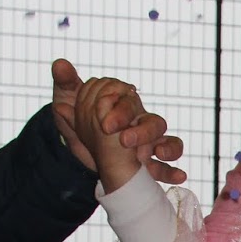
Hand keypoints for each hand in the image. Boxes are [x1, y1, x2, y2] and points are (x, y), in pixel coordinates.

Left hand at [52, 58, 185, 185]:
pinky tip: (179, 177)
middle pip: (155, 123)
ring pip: (169, 142)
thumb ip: (67, 83)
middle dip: (143, 132)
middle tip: (124, 141)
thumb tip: (60, 64)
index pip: (134, 105)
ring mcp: (146, 146)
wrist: (77, 144)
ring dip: (170, 148)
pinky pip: (166, 168)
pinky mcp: (146, 166)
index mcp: (125, 106)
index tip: (106, 126)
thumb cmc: (76, 117)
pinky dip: (174, 172)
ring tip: (162, 153)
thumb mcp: (69, 100)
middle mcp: (139, 124)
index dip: (123, 112)